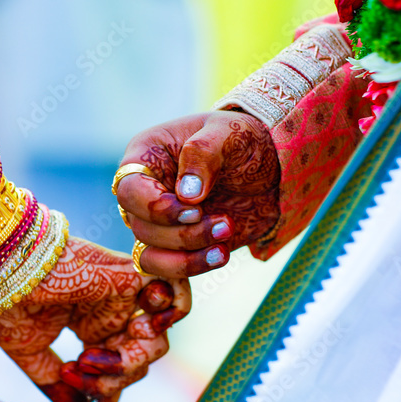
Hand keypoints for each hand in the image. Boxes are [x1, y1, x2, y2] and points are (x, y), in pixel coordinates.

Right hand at [0, 237, 189, 401]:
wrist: (0, 272)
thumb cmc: (8, 304)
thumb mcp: (32, 357)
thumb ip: (59, 388)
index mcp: (88, 327)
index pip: (112, 375)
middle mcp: (110, 313)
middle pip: (135, 365)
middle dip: (108, 384)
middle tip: (73, 376)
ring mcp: (123, 296)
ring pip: (154, 344)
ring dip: (125, 364)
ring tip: (87, 358)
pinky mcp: (132, 276)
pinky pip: (176, 297)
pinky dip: (171, 313)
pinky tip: (137, 327)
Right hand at [116, 111, 280, 278]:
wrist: (272, 167)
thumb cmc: (243, 139)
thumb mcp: (228, 133)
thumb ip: (203, 153)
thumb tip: (186, 195)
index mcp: (146, 158)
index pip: (128, 189)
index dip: (155, 207)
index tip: (194, 209)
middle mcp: (146, 193)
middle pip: (140, 227)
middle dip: (183, 234)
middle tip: (225, 222)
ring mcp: (160, 223)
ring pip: (151, 255)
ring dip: (187, 257)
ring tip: (224, 243)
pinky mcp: (179, 245)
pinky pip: (168, 269)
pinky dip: (191, 268)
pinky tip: (221, 255)